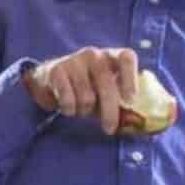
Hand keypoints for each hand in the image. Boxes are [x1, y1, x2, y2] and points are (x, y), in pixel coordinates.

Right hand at [25, 48, 140, 135]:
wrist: (51, 79)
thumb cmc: (86, 88)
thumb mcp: (105, 92)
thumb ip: (120, 104)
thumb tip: (133, 122)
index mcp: (112, 56)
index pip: (126, 58)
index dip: (130, 79)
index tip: (130, 101)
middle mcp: (94, 55)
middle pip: (107, 85)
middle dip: (110, 111)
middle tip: (109, 129)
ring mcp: (75, 60)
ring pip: (87, 97)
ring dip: (84, 110)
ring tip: (81, 108)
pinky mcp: (57, 70)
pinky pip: (68, 100)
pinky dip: (70, 110)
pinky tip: (68, 106)